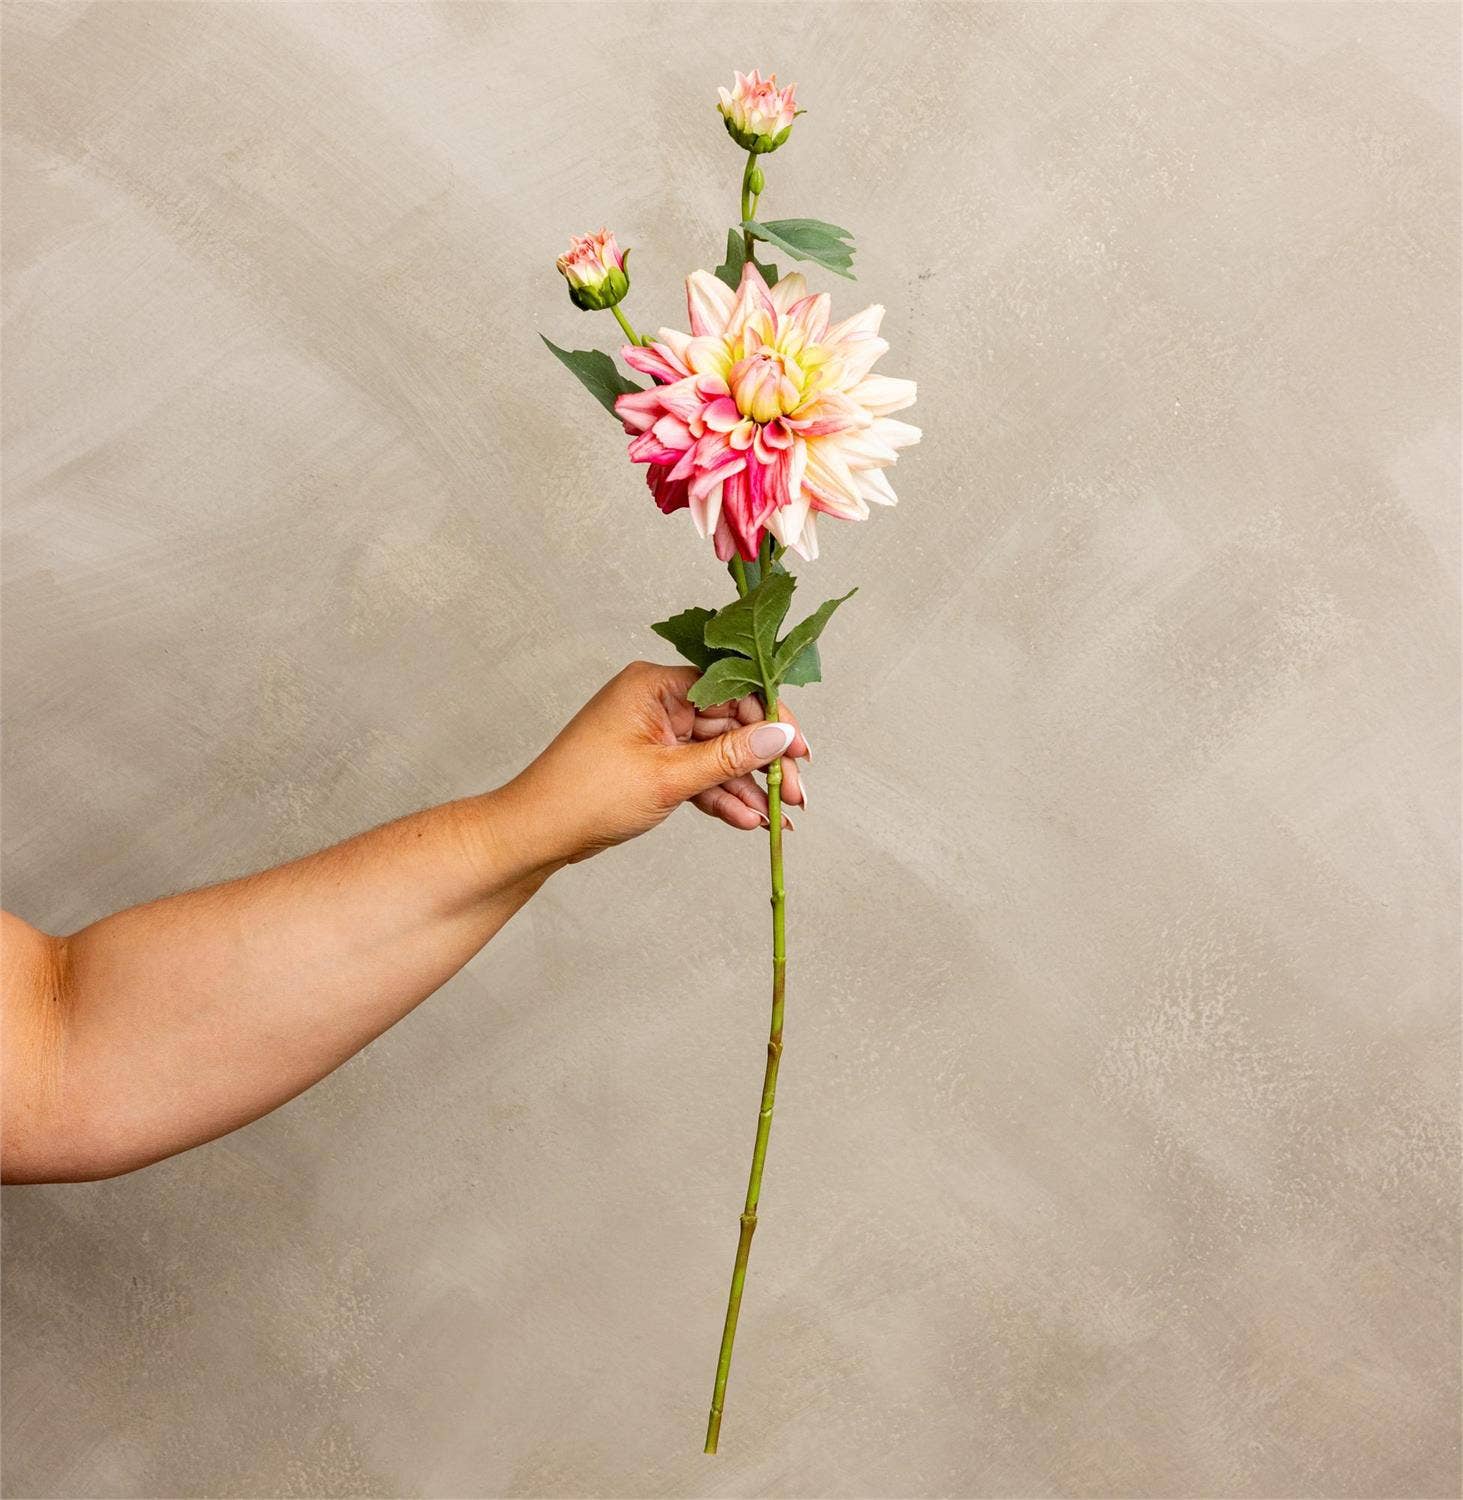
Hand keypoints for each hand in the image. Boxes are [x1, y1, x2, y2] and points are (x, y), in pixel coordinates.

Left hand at [504, 661, 809, 865]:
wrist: (536, 833)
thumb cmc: (586, 795)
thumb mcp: (668, 777)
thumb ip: (729, 757)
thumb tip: (780, 736)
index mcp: (654, 684)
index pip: (730, 689)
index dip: (770, 720)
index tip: (799, 751)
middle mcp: (656, 702)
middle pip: (728, 724)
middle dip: (763, 762)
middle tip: (796, 795)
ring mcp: (654, 734)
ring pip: (716, 755)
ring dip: (746, 787)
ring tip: (778, 819)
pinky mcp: (652, 764)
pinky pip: (697, 775)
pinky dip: (720, 797)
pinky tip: (748, 820)